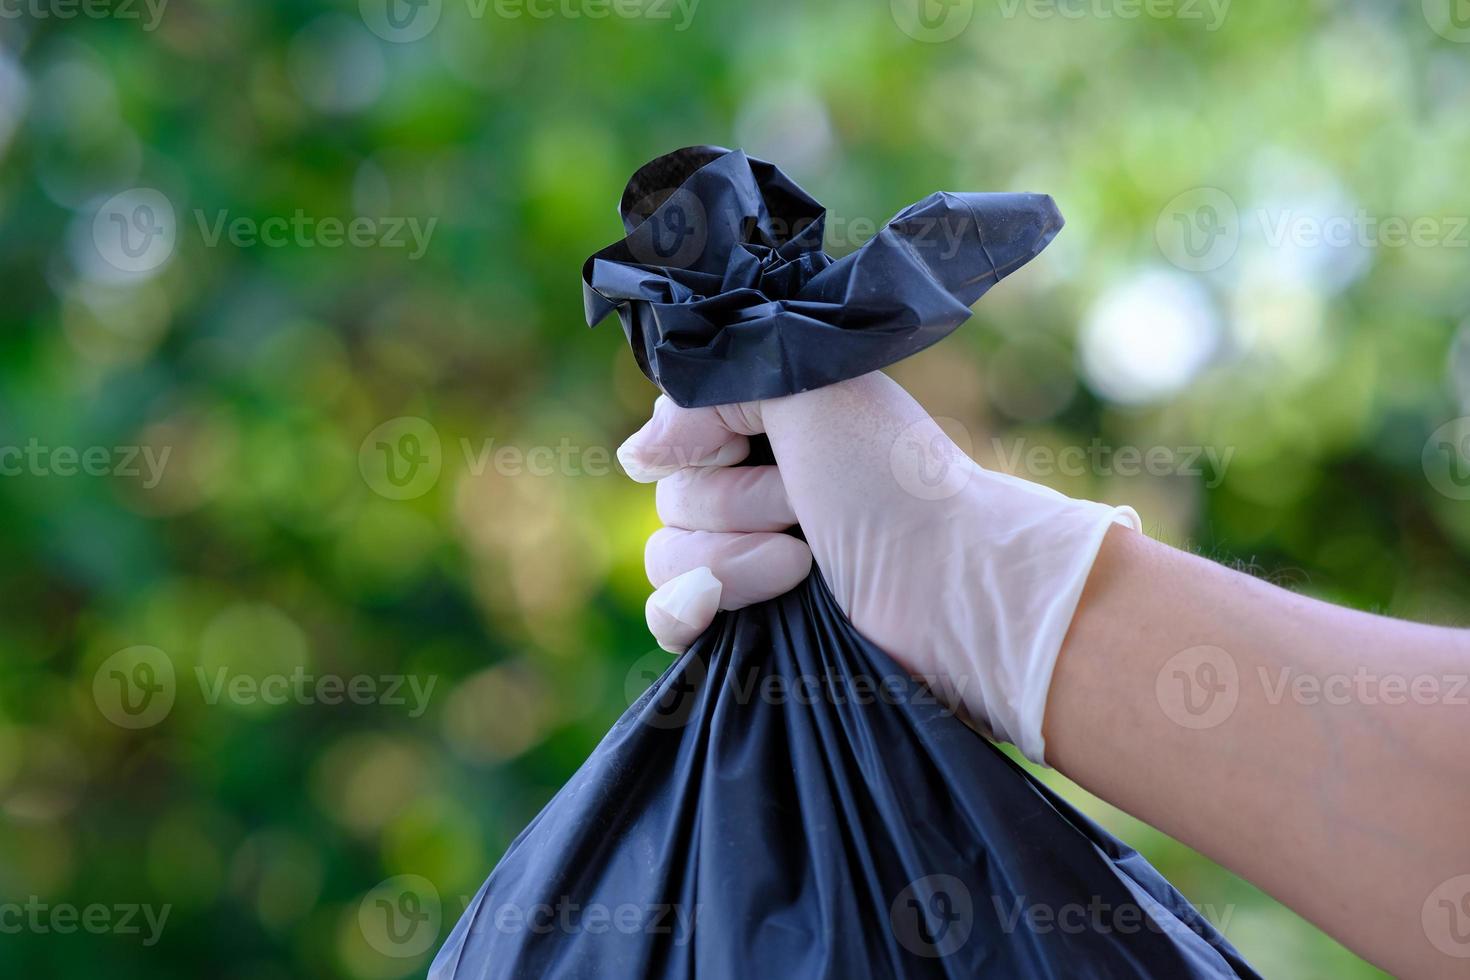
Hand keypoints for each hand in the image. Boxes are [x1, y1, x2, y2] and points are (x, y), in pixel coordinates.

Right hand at [617, 372, 1138, 762]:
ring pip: (665, 556)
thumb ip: (710, 392)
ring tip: (803, 562)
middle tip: (805, 504)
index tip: (747, 443)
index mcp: (769, 428)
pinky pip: (667, 618)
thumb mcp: (805, 386)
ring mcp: (749, 561)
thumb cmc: (892, 479)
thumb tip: (636, 458)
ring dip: (730, 558)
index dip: (701, 438)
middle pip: (669, 494)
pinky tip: (714, 606)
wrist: (947, 584)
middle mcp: (754, 489)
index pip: (676, 425)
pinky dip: (684, 612)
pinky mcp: (749, 627)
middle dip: (735, 501)